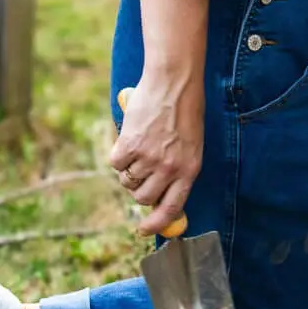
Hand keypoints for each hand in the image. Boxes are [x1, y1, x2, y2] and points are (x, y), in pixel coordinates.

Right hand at [110, 74, 203, 235]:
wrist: (174, 78)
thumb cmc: (185, 107)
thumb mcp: (191, 142)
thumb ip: (178, 168)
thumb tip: (159, 196)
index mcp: (190, 168)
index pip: (172, 208)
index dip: (157, 224)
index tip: (144, 230)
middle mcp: (169, 168)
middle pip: (144, 198)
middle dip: (138, 190)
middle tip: (140, 171)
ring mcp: (149, 158)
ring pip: (127, 182)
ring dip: (128, 171)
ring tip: (138, 147)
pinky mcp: (130, 145)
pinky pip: (116, 164)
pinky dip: (118, 154)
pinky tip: (129, 138)